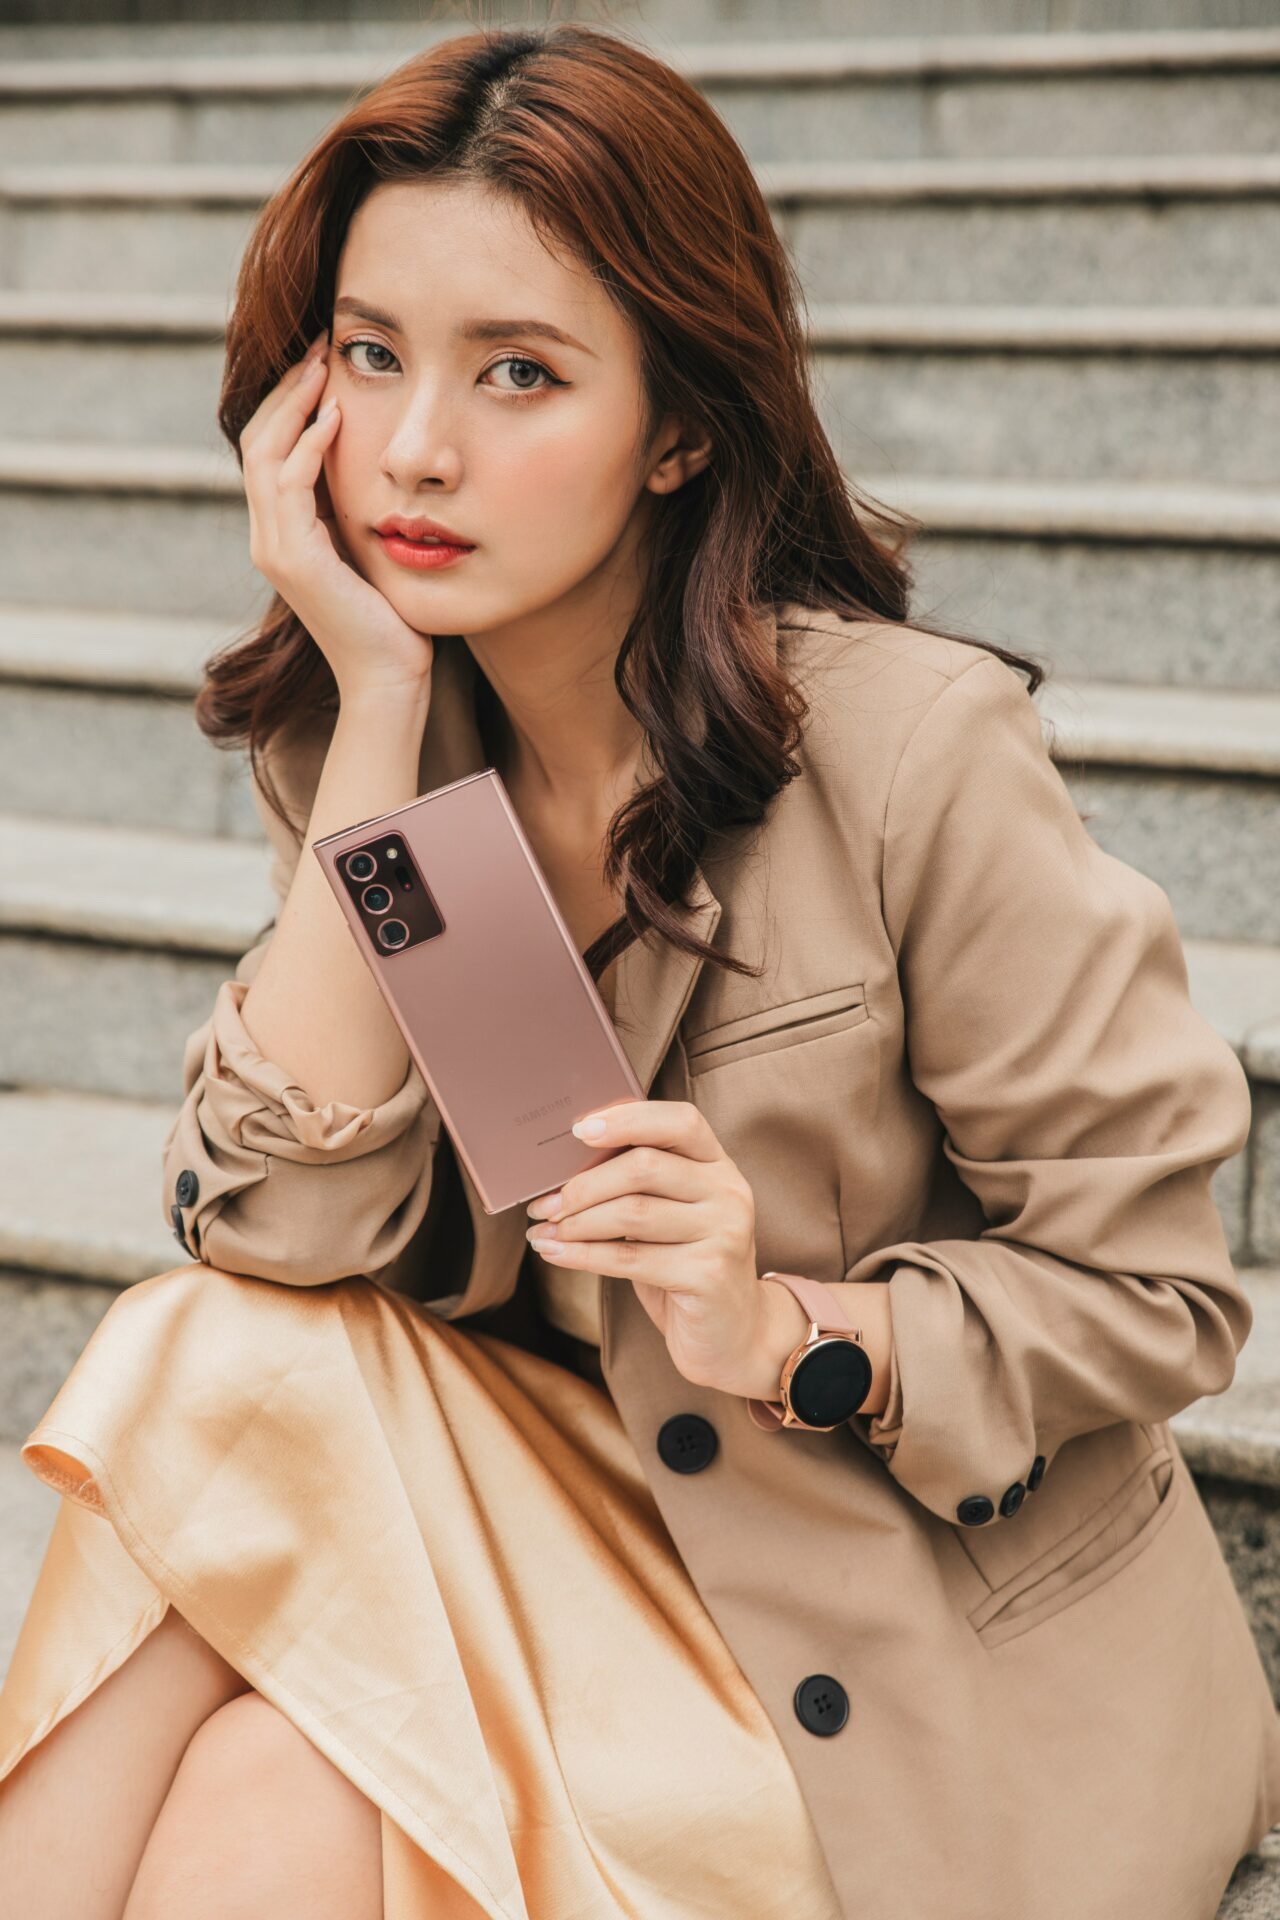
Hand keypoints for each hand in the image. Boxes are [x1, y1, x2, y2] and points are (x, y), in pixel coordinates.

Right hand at [239, 328, 435, 706]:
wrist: (390, 677)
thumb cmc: (393, 617)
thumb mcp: (372, 548)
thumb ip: (357, 509)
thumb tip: (377, 462)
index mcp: (285, 532)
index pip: (271, 447)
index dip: (292, 399)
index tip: (324, 358)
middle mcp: (270, 537)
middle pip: (259, 439)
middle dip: (289, 387)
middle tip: (321, 344)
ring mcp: (276, 549)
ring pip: (266, 453)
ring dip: (296, 403)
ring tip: (326, 364)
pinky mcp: (294, 561)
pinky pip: (290, 486)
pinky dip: (309, 446)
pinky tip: (335, 416)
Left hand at [525, 1099, 785, 1398]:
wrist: (732, 1333)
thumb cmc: (685, 1263)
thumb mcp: (670, 1213)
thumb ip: (638, 1183)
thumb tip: (563, 1167)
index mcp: (718, 1164)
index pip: (680, 1121)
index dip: (627, 1119)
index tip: (578, 1131)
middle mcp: (729, 1192)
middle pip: (644, 1166)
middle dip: (583, 1184)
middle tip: (543, 1204)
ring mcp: (724, 1233)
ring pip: (633, 1212)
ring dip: (576, 1222)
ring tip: (544, 1230)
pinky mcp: (709, 1275)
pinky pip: (630, 1258)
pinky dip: (582, 1255)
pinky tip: (555, 1253)